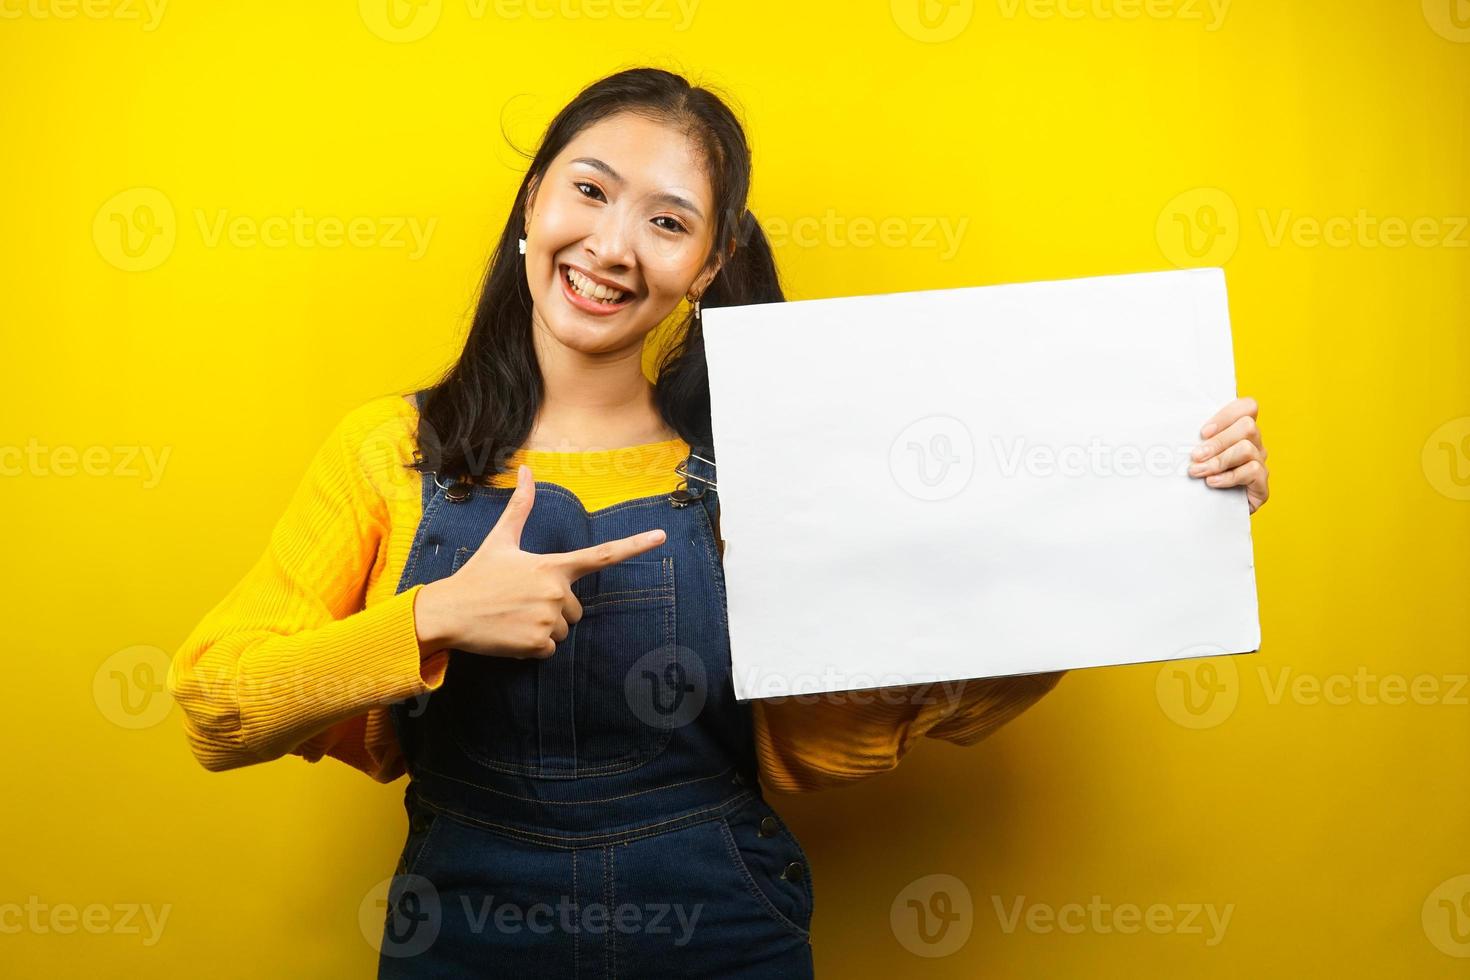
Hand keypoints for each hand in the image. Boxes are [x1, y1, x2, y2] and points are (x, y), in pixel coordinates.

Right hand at [414, 464, 666, 657]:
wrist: (448, 612)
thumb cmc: (477, 575)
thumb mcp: (500, 540)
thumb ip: (520, 507)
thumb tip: (527, 470)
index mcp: (553, 566)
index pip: (602, 554)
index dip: (635, 545)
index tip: (661, 536)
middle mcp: (557, 592)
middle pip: (576, 609)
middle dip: (553, 609)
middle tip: (521, 602)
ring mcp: (548, 619)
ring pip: (563, 630)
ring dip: (543, 628)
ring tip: (514, 616)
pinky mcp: (538, 644)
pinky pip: (549, 650)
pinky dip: (532, 647)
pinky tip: (511, 634)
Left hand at [1188, 396, 1269, 513]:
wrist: (1207, 513)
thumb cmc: (1198, 478)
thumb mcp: (1195, 455)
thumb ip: (1193, 441)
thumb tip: (1173, 432)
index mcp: (1239, 430)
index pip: (1248, 406)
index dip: (1227, 415)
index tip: (1203, 432)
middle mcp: (1254, 443)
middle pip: (1248, 426)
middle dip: (1218, 441)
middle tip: (1195, 456)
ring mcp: (1260, 463)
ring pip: (1247, 448)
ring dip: (1218, 460)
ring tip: (1198, 471)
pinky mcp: (1262, 484)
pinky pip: (1252, 471)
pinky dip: (1228, 477)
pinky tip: (1212, 483)